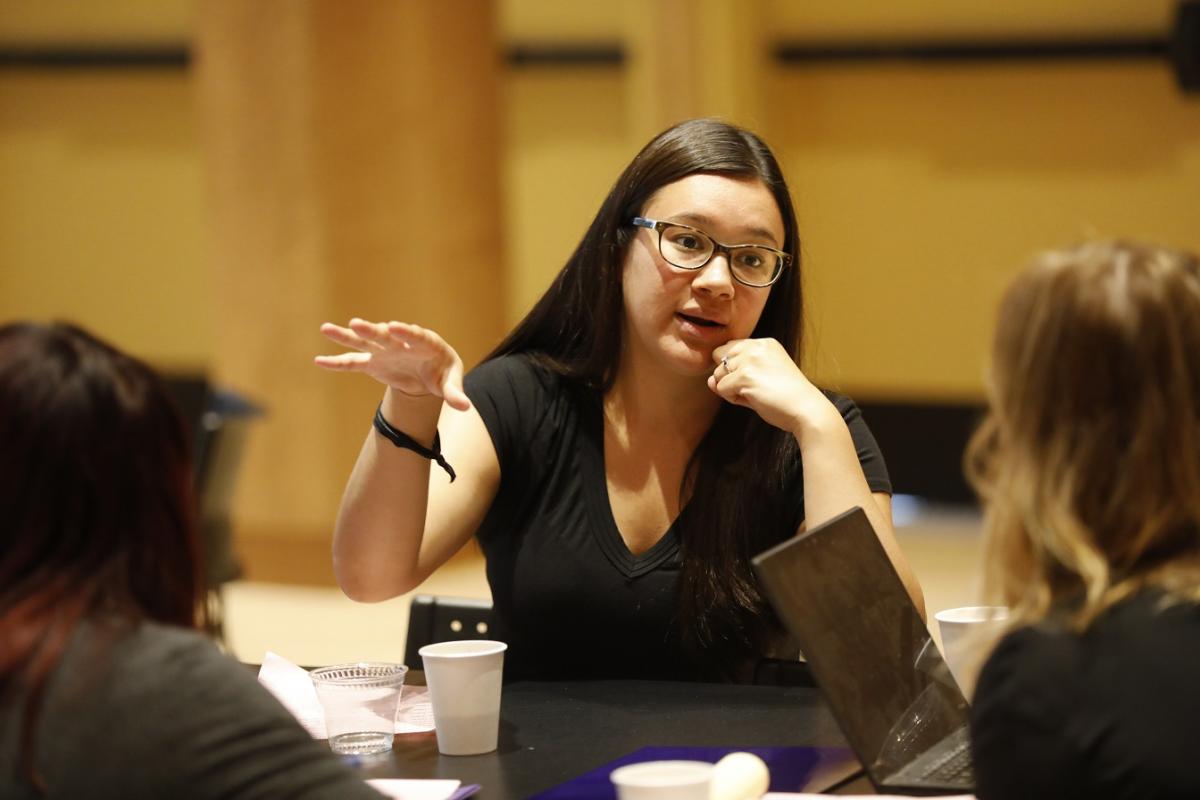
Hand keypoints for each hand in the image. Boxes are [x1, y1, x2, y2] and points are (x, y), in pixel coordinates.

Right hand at [315, 318, 470, 410]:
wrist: (429, 372)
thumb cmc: (443, 373)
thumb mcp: (451, 382)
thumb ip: (455, 393)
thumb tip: (465, 407)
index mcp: (425, 343)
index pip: (415, 335)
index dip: (406, 331)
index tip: (395, 326)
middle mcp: (401, 342)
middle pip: (386, 335)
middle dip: (372, 331)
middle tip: (357, 324)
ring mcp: (385, 351)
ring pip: (364, 342)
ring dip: (347, 337)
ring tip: (326, 329)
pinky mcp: (374, 363)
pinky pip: (353, 363)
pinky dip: (338, 363)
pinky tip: (319, 361)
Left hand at [707, 338, 835, 437]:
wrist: (806, 409)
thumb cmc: (787, 398)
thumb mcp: (761, 378)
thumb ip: (735, 376)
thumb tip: (710, 380)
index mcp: (764, 343)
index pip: (731, 349)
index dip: (735, 368)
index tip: (755, 380)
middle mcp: (756, 346)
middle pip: (720, 357)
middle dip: (729, 376)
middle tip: (753, 388)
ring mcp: (749, 360)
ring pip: (718, 374)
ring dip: (730, 389)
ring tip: (755, 394)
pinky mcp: (744, 376)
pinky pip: (721, 388)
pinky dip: (732, 398)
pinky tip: (753, 399)